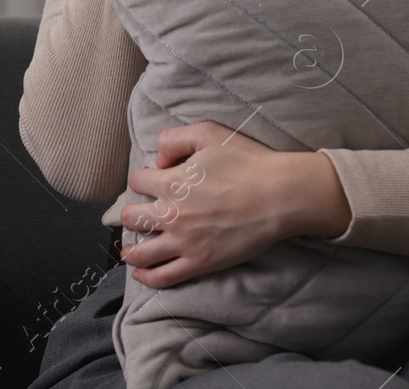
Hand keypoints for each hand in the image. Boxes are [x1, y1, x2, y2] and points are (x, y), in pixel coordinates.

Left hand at [119, 121, 288, 288]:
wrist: (279, 195)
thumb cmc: (247, 161)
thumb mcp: (208, 132)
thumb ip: (174, 139)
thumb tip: (159, 160)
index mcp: (170, 182)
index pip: (137, 182)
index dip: (142, 179)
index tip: (151, 182)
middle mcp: (170, 214)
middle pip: (131, 217)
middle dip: (131, 214)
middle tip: (138, 215)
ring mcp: (184, 242)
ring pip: (140, 252)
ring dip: (130, 250)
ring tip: (130, 249)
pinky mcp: (200, 263)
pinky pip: (163, 276)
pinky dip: (146, 277)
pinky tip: (140, 273)